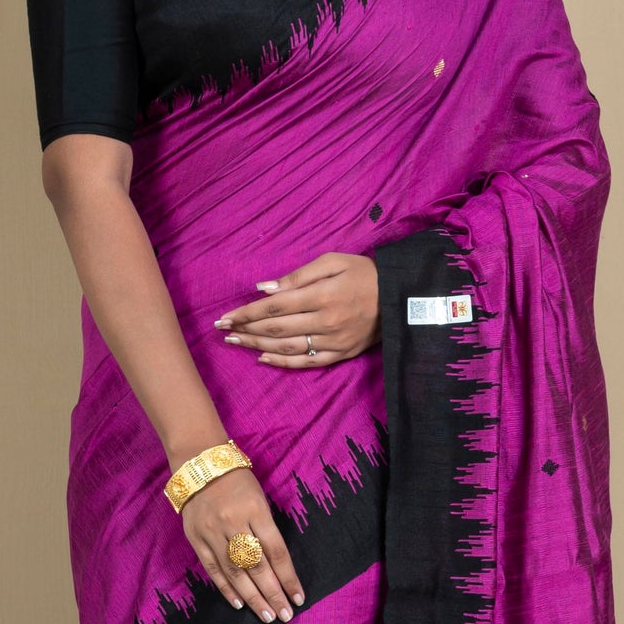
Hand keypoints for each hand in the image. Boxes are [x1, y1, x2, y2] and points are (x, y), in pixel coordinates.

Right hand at [181, 467, 304, 623]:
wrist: (199, 464)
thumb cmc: (238, 482)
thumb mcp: (260, 499)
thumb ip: (267, 531)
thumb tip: (279, 569)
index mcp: (255, 510)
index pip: (276, 551)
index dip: (288, 577)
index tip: (298, 597)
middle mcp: (233, 522)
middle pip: (256, 565)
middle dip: (272, 593)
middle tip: (284, 614)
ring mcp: (212, 532)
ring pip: (235, 572)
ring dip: (252, 597)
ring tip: (266, 615)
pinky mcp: (195, 538)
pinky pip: (213, 568)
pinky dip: (226, 588)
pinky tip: (239, 603)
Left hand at [214, 252, 380, 367]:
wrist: (401, 298)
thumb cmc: (365, 273)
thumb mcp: (333, 262)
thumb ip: (298, 276)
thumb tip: (265, 289)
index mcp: (321, 296)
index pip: (274, 307)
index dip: (247, 312)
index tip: (226, 315)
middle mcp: (324, 322)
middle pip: (275, 328)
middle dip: (245, 329)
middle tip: (222, 329)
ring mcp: (332, 342)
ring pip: (286, 347)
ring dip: (257, 346)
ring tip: (235, 342)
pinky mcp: (341, 354)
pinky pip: (307, 362)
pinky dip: (283, 362)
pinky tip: (263, 359)